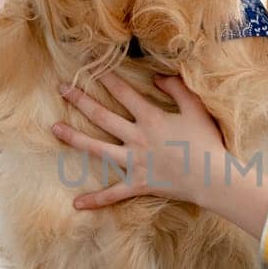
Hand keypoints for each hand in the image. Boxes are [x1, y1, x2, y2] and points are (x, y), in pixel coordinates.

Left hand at [52, 70, 227, 208]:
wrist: (213, 179)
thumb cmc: (207, 143)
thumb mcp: (196, 109)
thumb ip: (177, 89)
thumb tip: (157, 77)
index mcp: (151, 119)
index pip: (124, 93)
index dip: (107, 77)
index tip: (91, 65)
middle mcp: (137, 138)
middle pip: (102, 116)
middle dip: (80, 100)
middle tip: (62, 88)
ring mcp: (135, 163)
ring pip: (97, 149)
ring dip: (74, 138)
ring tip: (54, 129)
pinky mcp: (138, 184)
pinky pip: (114, 194)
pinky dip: (96, 200)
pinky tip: (76, 204)